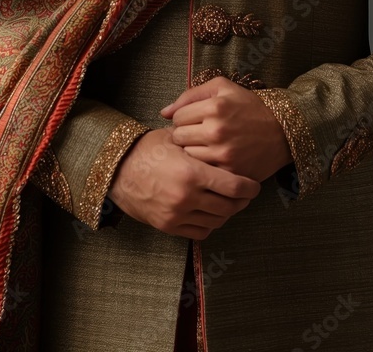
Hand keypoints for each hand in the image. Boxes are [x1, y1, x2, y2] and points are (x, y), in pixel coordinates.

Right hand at [107, 127, 260, 239]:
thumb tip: (226, 143)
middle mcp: (187, 197)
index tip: (255, 185)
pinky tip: (211, 212)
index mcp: (192, 173)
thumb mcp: (175, 140)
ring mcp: (177, 214)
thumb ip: (201, 146)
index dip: (249, 187)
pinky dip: (210, 224)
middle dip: (242, 201)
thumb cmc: (147, 149)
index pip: (233, 186)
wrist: (117, 171)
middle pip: (229, 206)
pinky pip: (200, 232)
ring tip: (229, 202)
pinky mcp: (169, 226)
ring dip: (227, 213)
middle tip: (246, 194)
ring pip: (217, 221)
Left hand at [159, 76, 292, 182]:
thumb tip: (163, 112)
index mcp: (214, 106)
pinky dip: (205, 166)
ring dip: (192, 151)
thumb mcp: (223, 88)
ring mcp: (223, 153)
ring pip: (187, 156)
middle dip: (184, 135)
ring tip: (204, 146)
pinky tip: (213, 158)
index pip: (177, 116)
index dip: (183, 118)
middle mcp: (217, 130)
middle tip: (196, 135)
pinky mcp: (230, 171)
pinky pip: (203, 171)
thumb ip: (190, 94)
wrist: (282, 132)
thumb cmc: (249, 106)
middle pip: (178, 137)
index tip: (193, 120)